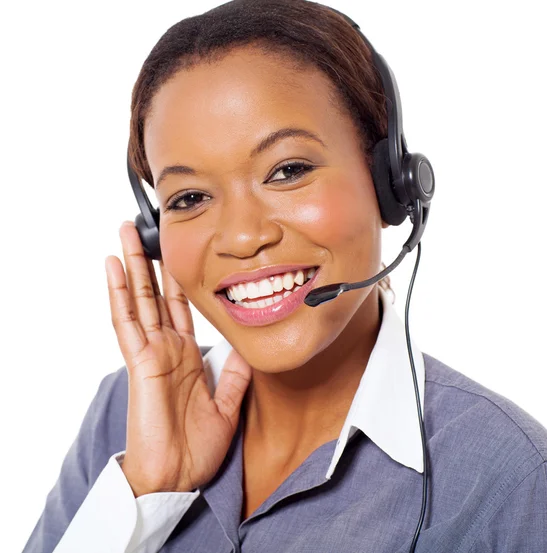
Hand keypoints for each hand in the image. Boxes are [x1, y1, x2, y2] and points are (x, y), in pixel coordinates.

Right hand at [104, 221, 251, 496]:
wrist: (179, 476)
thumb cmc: (197, 446)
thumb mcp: (228, 403)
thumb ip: (236, 373)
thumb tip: (248, 346)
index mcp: (187, 356)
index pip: (180, 308)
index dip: (177, 280)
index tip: (178, 253)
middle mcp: (167, 348)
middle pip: (156, 295)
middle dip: (150, 262)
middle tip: (144, 230)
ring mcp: (152, 352)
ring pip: (139, 299)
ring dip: (132, 265)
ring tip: (125, 233)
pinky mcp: (141, 362)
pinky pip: (127, 322)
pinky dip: (120, 294)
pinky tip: (114, 268)